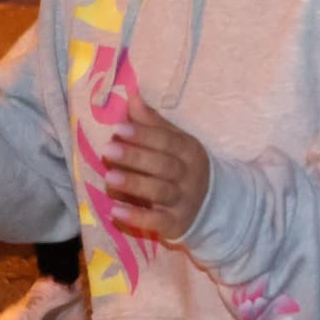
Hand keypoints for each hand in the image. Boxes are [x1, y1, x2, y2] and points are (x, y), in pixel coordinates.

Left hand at [104, 99, 212, 240]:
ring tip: (108, 177)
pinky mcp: (175, 224)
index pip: (167, 140)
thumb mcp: (176, 142)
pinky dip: (136, 217)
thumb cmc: (184, 166)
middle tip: (107, 149)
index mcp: (189, 150)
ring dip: (134, 184)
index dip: (143, 134)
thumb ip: (153, 122)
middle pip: (163, 164)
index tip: (118, 128)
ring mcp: (183, 201)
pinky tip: (115, 211)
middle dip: (135, 156)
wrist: (212, 205)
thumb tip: (131, 95)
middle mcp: (189, 175)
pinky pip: (156, 221)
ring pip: (160, 191)